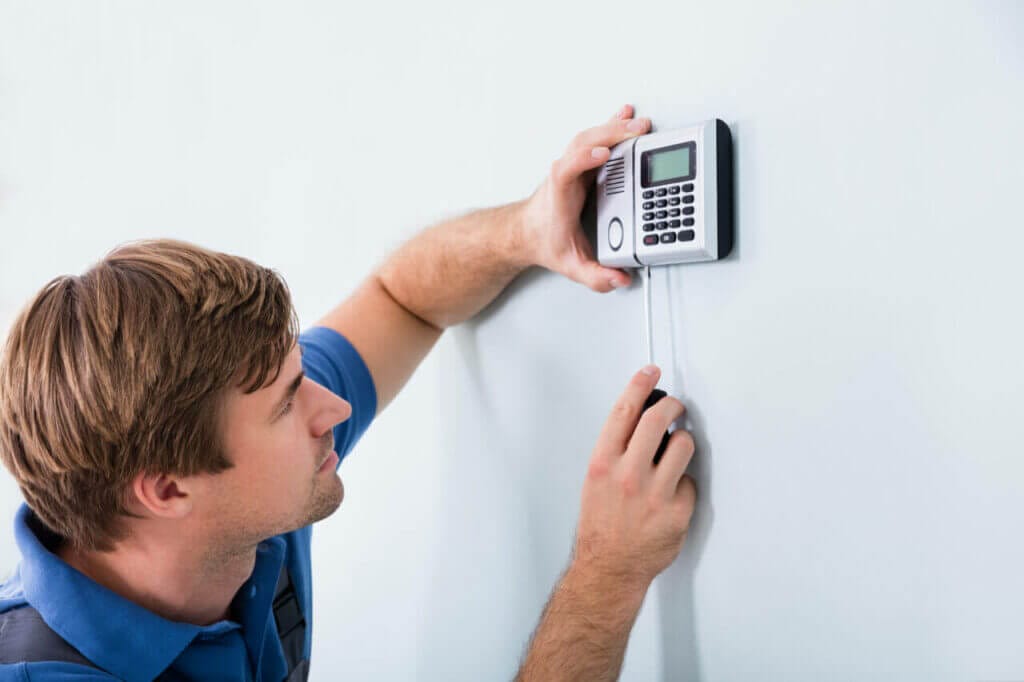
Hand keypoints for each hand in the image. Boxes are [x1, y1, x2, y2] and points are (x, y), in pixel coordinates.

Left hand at [520, 104, 650, 291]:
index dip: (584, 159)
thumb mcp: (570, 265)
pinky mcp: (581, 163)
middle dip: (610, 135)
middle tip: (637, 131)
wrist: (525, 232)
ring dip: (613, 128)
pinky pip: (595, 139)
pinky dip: (610, 126)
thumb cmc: (544, 241)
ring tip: (638, 124)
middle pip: (583, 145)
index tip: (602, 154)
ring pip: (590, 138)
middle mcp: (564, 174)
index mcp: (560, 195)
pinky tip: (625, 116)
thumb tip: (618, 278)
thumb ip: (595, 276)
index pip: (567, 169)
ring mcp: (572, 166)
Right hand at [572, 366, 696, 589]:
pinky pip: (690, 481)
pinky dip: (683, 485)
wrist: (609, 566)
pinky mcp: (676, 511)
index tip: (650, 371)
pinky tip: (671, 495)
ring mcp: (655, 493)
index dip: (639, 384)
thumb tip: (641, 419)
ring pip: (683, 445)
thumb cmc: (601, 524)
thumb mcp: (596, 479)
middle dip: (673, 406)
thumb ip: (617, 449)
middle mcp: (628, 474)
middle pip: (659, 419)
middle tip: (676, 407)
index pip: (624, 411)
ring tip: (674, 455)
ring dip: (682, 444)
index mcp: (604, 462)